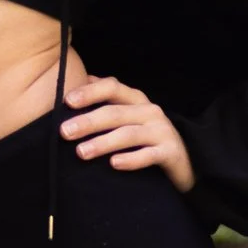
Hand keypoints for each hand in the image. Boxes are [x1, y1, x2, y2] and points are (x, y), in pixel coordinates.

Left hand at [60, 73, 194, 192]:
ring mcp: (161, 131)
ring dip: (103, 142)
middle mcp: (149, 111)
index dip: (90, 92)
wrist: (183, 160)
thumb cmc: (145, 137)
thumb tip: (78, 83)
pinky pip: (149, 156)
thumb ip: (105, 101)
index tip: (67, 101)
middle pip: (115, 113)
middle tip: (64, 132)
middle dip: (88, 121)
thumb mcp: (127, 116)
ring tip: (81, 152)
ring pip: (128, 134)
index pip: (112, 87)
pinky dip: (131, 159)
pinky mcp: (170, 152)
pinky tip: (114, 164)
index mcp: (135, 99)